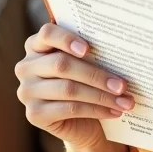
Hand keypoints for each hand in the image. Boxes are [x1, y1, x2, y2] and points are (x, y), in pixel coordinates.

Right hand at [15, 23, 133, 151]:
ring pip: (68, 89)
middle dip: (97, 75)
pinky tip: (114, 111)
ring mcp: (27, 91)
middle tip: (123, 85)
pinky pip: (69, 109)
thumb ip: (93, 52)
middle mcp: (27, 67)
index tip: (88, 49)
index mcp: (37, 45)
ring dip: (102, 96)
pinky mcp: (34, 114)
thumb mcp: (88, 62)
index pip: (47, 34)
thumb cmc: (87, 79)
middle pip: (62, 65)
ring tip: (125, 101)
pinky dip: (96, 110)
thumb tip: (120, 47)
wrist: (81, 118)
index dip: (66, 39)